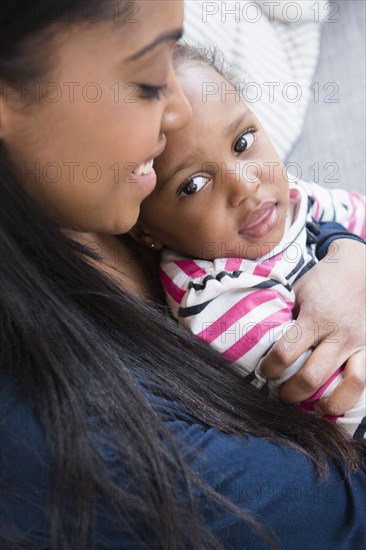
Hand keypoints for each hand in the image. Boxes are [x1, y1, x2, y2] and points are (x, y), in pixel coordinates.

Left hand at [261, 239, 365, 415]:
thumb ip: (286, 316)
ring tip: (314, 410)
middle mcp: (340, 333)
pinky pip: (365, 380)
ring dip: (329, 405)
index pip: (285, 352)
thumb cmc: (323, 280)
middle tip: (280, 394)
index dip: (270, 368)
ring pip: (350, 386)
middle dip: (291, 393)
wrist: (362, 269)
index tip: (264, 372)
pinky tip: (336, 402)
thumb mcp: (299, 291)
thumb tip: (263, 341)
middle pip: (312, 376)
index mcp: (316, 317)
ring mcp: (361, 343)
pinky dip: (351, 396)